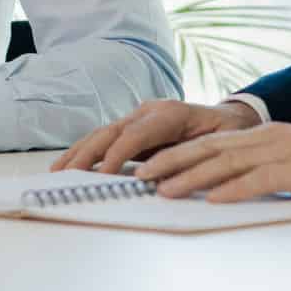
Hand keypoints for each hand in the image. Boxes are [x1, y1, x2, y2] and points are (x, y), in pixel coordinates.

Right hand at [50, 99, 260, 173]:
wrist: (232, 118)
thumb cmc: (229, 133)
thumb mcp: (221, 145)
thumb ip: (192, 159)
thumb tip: (163, 180)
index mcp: (171, 113)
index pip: (136, 134)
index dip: (117, 154)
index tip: (103, 175)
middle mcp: (149, 111)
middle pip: (111, 132)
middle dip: (87, 154)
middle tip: (68, 176)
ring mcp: (138, 117)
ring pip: (102, 134)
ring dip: (79, 153)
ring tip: (58, 172)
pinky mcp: (133, 128)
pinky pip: (105, 140)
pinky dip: (85, 152)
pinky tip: (70, 165)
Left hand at [136, 123, 290, 207]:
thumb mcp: (289, 168)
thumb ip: (257, 173)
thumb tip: (219, 192)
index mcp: (263, 138)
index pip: (209, 144)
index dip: (175, 154)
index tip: (145, 168)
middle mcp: (270, 139)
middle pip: (210, 149)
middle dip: (171, 162)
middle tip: (139, 176)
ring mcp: (287, 151)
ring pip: (229, 163)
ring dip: (194, 178)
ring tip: (165, 191)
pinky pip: (264, 179)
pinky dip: (236, 189)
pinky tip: (214, 200)